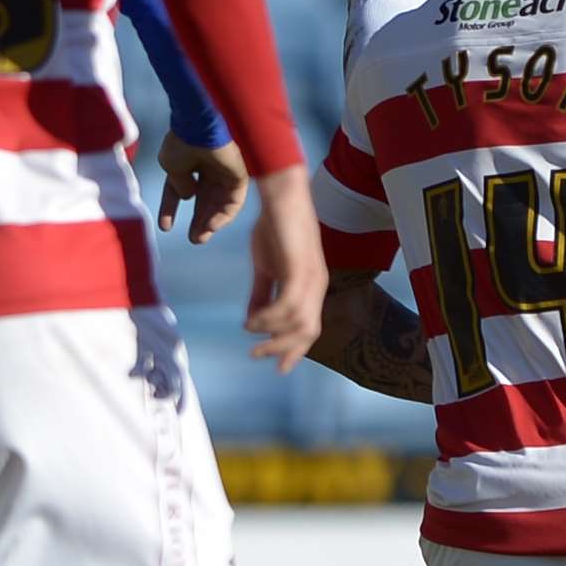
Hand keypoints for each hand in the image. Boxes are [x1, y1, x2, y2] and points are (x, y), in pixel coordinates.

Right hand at [156, 133, 248, 244]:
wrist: (200, 129)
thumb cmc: (182, 144)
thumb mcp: (171, 167)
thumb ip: (180, 184)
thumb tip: (189, 196)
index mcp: (189, 162)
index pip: (180, 189)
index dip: (171, 208)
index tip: (165, 227)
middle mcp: (208, 167)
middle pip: (205, 198)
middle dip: (199, 219)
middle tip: (194, 239)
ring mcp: (225, 170)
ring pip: (220, 202)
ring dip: (211, 221)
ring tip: (200, 238)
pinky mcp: (239, 175)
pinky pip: (234, 200)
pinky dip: (224, 215)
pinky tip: (212, 226)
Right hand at [246, 168, 327, 372]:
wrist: (282, 197)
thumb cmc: (274, 228)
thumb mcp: (265, 267)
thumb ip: (261, 293)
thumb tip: (252, 320)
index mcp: (311, 287)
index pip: (309, 328)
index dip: (295, 350)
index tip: (278, 368)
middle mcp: (316, 286)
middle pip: (307, 332)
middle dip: (282, 349)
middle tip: (256, 355)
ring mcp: (310, 278)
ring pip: (297, 323)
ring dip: (271, 334)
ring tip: (249, 331)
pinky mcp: (300, 269)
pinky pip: (286, 306)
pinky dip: (268, 318)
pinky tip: (251, 319)